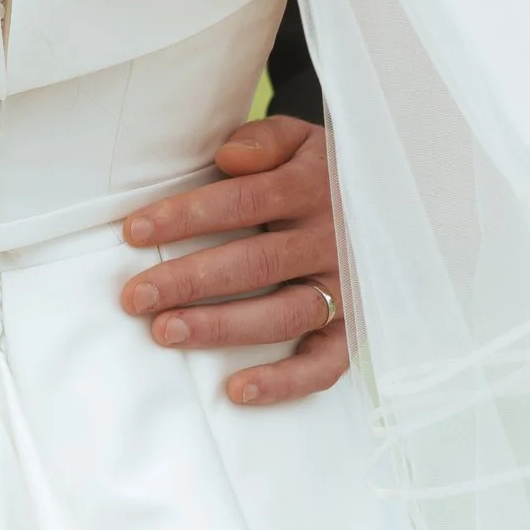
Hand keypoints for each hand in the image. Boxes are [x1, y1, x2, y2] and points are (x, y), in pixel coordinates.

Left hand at [120, 115, 345, 407]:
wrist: (397, 201)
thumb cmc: (323, 172)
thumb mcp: (302, 140)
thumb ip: (265, 141)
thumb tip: (229, 157)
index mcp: (310, 189)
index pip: (241, 201)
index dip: (186, 217)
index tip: (133, 232)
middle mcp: (330, 241)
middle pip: (255, 263)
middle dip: (189, 280)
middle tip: (135, 296)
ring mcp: (345, 289)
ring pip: (283, 314)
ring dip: (223, 327)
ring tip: (165, 331)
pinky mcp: (355, 327)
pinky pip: (326, 363)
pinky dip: (285, 382)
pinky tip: (238, 390)